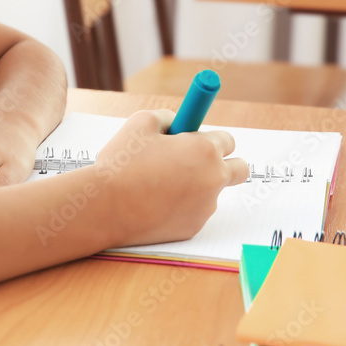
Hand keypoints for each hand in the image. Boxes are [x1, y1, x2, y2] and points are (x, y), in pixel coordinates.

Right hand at [96, 109, 248, 246]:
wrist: (105, 206)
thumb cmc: (122, 162)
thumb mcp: (141, 122)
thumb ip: (167, 118)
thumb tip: (178, 122)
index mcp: (204, 149)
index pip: (228, 140)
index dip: (209, 138)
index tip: (196, 139)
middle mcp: (213, 179)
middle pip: (240, 169)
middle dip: (224, 162)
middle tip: (197, 161)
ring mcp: (205, 207)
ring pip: (210, 191)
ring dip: (195, 185)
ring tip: (157, 183)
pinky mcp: (192, 228)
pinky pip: (193, 211)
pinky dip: (181, 206)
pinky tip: (153, 202)